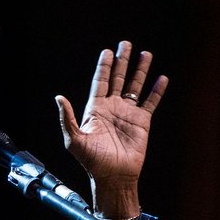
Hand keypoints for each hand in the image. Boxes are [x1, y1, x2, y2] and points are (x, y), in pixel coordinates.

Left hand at [55, 41, 167, 211]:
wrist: (113, 175)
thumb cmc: (92, 161)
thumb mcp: (74, 140)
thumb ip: (68, 118)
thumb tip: (58, 97)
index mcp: (95, 110)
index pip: (99, 82)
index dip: (103, 67)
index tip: (107, 52)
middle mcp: (112, 108)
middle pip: (117, 79)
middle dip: (122, 61)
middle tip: (125, 44)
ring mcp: (127, 114)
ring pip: (135, 86)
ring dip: (140, 71)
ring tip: (145, 54)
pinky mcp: (142, 121)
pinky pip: (150, 102)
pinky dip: (156, 91)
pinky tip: (161, 78)